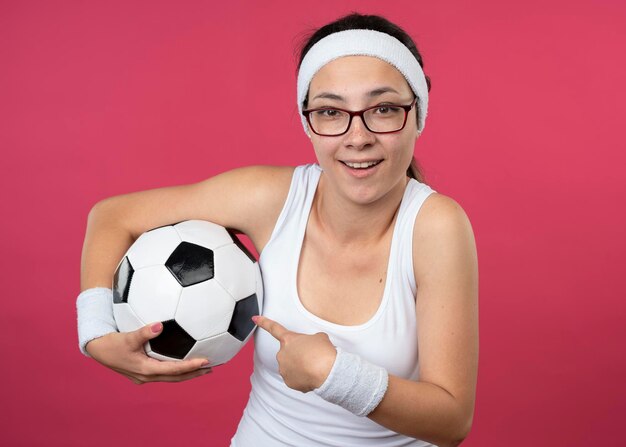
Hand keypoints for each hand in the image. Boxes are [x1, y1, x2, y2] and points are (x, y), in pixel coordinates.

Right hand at [85, 322, 211, 383]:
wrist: (97, 349)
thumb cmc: (111, 342)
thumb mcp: (127, 336)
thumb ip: (143, 331)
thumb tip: (159, 325)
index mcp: (145, 370)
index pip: (174, 370)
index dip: (191, 366)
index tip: (206, 361)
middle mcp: (146, 376)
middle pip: (176, 377)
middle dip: (194, 373)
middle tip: (211, 368)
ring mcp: (144, 376)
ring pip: (170, 376)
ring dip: (187, 373)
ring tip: (203, 368)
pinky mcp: (142, 372)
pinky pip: (164, 372)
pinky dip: (176, 369)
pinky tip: (183, 361)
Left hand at [253, 315, 336, 392]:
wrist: (327, 372)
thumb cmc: (324, 353)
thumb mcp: (319, 337)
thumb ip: (310, 340)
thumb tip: (311, 346)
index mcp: (288, 339)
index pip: (274, 328)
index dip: (264, 322)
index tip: (255, 319)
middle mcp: (282, 354)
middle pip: (289, 352)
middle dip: (298, 354)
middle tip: (312, 356)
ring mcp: (284, 369)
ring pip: (291, 366)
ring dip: (300, 366)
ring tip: (313, 366)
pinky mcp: (288, 382)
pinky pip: (294, 378)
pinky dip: (302, 378)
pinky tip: (311, 376)